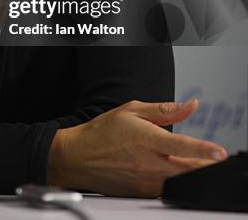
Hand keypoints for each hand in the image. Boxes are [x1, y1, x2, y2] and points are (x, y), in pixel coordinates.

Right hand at [47, 99, 227, 197]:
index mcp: (146, 139)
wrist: (79, 157)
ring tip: (197, 162)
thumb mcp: (132, 110)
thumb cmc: (103, 132)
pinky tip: (172, 170)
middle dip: (205, 165)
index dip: (203, 150)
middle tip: (215, 159)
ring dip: (190, 172)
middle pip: (187, 169)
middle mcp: (148, 163)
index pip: (181, 145)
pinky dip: (174, 179)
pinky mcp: (143, 193)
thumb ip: (165, 109)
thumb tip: (190, 105)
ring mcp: (146, 181)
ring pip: (179, 181)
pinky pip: (166, 188)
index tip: (219, 152)